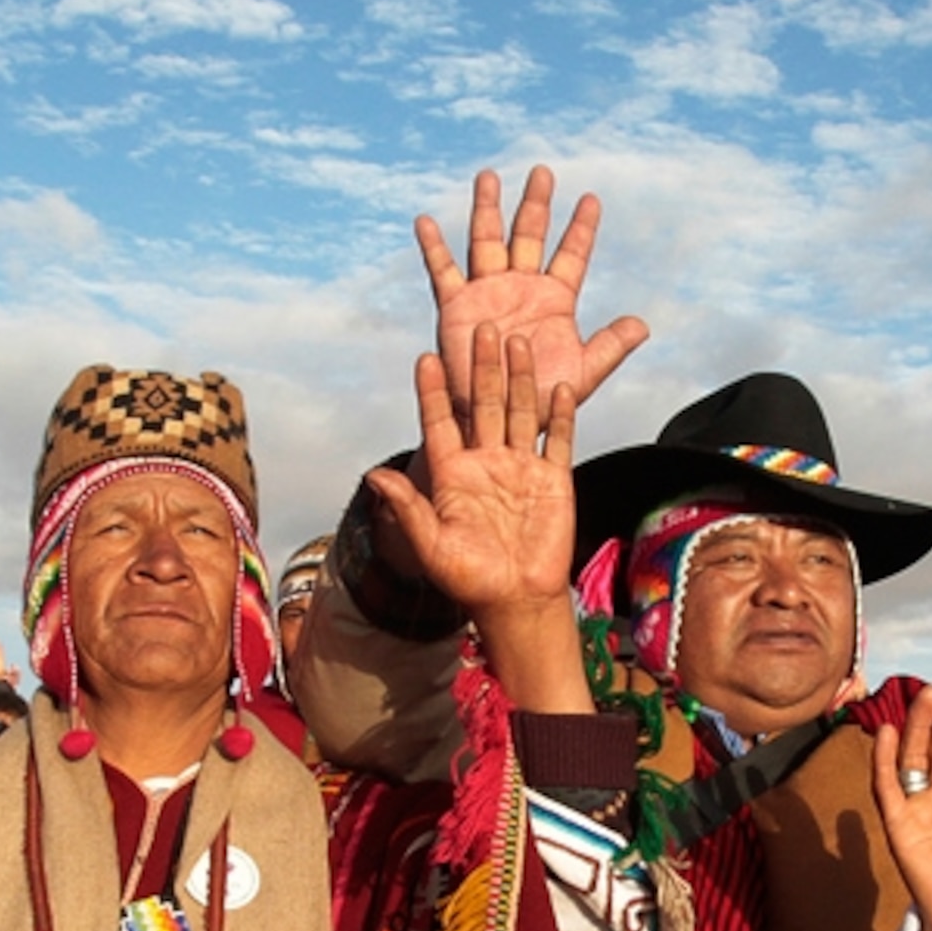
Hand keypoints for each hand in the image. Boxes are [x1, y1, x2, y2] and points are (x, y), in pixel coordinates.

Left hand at [367, 325, 592, 712]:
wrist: (516, 601)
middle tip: (480, 329)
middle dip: (481, 368)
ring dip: (519, 379)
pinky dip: (558, 415)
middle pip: (482, 405)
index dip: (431, 393)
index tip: (424, 358)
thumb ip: (408, 507)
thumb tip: (373, 476)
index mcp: (452, 475)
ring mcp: (520, 468)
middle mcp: (485, 463)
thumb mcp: (431, 544)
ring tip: (517, 343)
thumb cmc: (468, 580)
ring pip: (519, 413)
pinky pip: (556, 440)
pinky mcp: (552, 480)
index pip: (439, 423)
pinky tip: (558, 386)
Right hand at [416, 164, 648, 430]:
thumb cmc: (541, 402)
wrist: (498, 421)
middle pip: (529, 235)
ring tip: (488, 176)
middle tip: (543, 172)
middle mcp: (520, 288)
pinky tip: (425, 221)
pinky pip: (444, 272)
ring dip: (488, 208)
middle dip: (536, 204)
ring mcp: (488, 293)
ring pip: (488, 241)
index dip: (581, 228)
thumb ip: (610, 347)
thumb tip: (643, 324)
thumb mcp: (583, 374)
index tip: (592, 199)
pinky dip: (433, 247)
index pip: (571, 255)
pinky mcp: (457, 308)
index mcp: (554, 300)